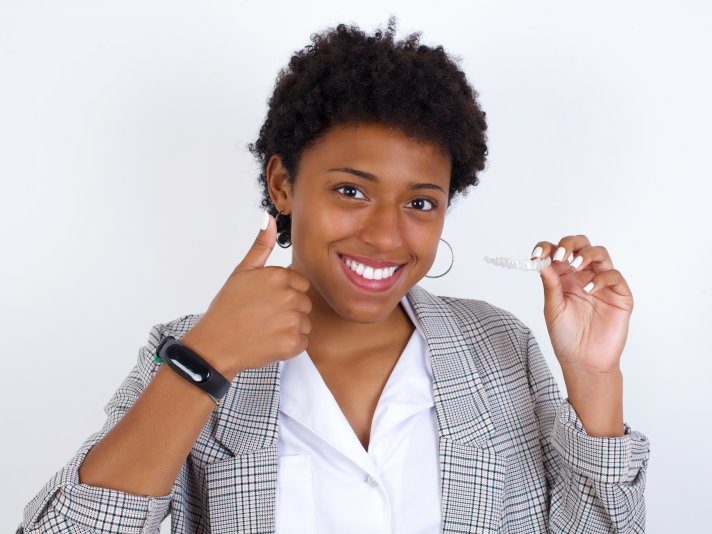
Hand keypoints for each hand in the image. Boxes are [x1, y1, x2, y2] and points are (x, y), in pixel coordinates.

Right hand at [180, 212, 312, 379]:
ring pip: (305, 322)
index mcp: (279, 276)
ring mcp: (292, 321)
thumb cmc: (227, 308)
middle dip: (289, 310)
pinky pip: (303, 341)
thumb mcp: (242, 272)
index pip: (300, 283)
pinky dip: (289, 345)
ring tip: (265, 329)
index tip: (265, 301)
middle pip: (304, 303)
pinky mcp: (293, 343)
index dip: (284, 293)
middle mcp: (289, 296)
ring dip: (290, 328)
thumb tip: (269, 218)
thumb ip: (261, 246)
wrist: (215, 345)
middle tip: (263, 316)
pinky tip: (269, 342)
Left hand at [532, 235, 633, 374]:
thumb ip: (550, 284)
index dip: (547, 248)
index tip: (538, 255)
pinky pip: (613, 276)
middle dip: (570, 244)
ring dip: (586, 255)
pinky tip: (588, 290)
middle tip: (562, 255)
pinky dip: (601, 278)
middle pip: (581, 245)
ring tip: (575, 267)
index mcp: (563, 277)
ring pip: (600, 253)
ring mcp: (602, 283)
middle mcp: (583, 276)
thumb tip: (542, 261)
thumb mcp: (552, 308)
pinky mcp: (619, 294)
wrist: (584, 361)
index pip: (557, 252)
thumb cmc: (566, 337)